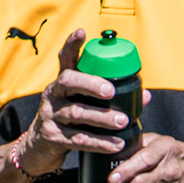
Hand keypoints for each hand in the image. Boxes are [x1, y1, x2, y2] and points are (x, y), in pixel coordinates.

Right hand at [15, 30, 135, 176]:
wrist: (38, 150)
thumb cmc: (69, 121)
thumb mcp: (83, 104)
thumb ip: (110, 98)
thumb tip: (145, 96)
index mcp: (63, 83)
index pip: (65, 58)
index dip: (72, 44)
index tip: (81, 32)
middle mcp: (53, 94)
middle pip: (68, 81)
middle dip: (91, 83)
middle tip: (111, 91)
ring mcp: (51, 115)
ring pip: (76, 112)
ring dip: (102, 117)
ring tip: (122, 121)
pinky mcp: (52, 137)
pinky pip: (78, 139)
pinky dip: (99, 142)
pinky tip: (115, 144)